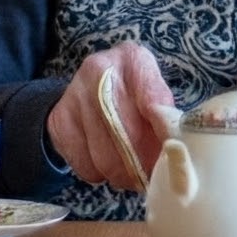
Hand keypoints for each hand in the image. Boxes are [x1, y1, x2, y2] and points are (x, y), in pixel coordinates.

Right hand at [45, 43, 176, 189]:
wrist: (88, 85)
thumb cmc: (132, 91)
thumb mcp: (154, 90)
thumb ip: (166, 115)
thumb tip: (177, 153)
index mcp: (133, 59)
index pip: (154, 102)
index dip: (165, 137)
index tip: (172, 159)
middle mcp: (99, 71)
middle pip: (127, 137)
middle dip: (143, 166)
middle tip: (152, 177)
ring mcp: (75, 95)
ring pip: (104, 158)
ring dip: (122, 175)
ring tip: (131, 173)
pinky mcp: (59, 120)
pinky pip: (84, 165)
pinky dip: (99, 174)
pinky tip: (105, 162)